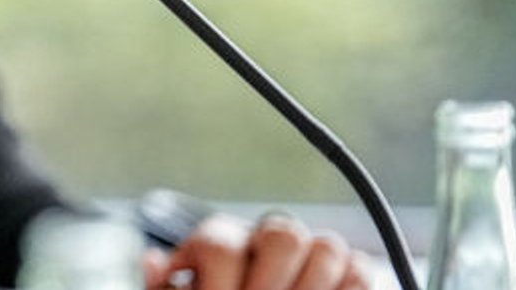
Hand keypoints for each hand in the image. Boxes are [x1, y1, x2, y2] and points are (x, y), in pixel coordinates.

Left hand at [148, 213, 374, 289]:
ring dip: (312, 284)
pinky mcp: (349, 278)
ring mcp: (310, 256)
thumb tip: (155, 263)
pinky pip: (360, 269)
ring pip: (328, 246)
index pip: (220, 243)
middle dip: (269, 279)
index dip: (217, 280)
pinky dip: (351, 287)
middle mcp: (266, 241)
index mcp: (222, 245)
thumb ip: (168, 289)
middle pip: (283, 232)